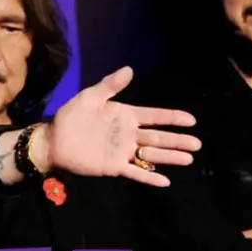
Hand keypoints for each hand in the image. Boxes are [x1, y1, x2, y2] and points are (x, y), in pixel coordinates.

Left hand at [31, 66, 199, 186]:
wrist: (54, 140)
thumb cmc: (71, 117)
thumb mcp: (90, 97)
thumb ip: (110, 85)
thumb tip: (130, 69)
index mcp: (126, 116)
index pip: (155, 116)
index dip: (173, 118)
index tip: (191, 120)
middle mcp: (128, 134)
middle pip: (159, 137)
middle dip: (178, 140)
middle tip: (197, 144)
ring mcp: (122, 151)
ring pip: (151, 155)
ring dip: (170, 157)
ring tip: (189, 158)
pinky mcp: (113, 166)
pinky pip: (135, 172)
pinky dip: (149, 177)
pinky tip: (165, 181)